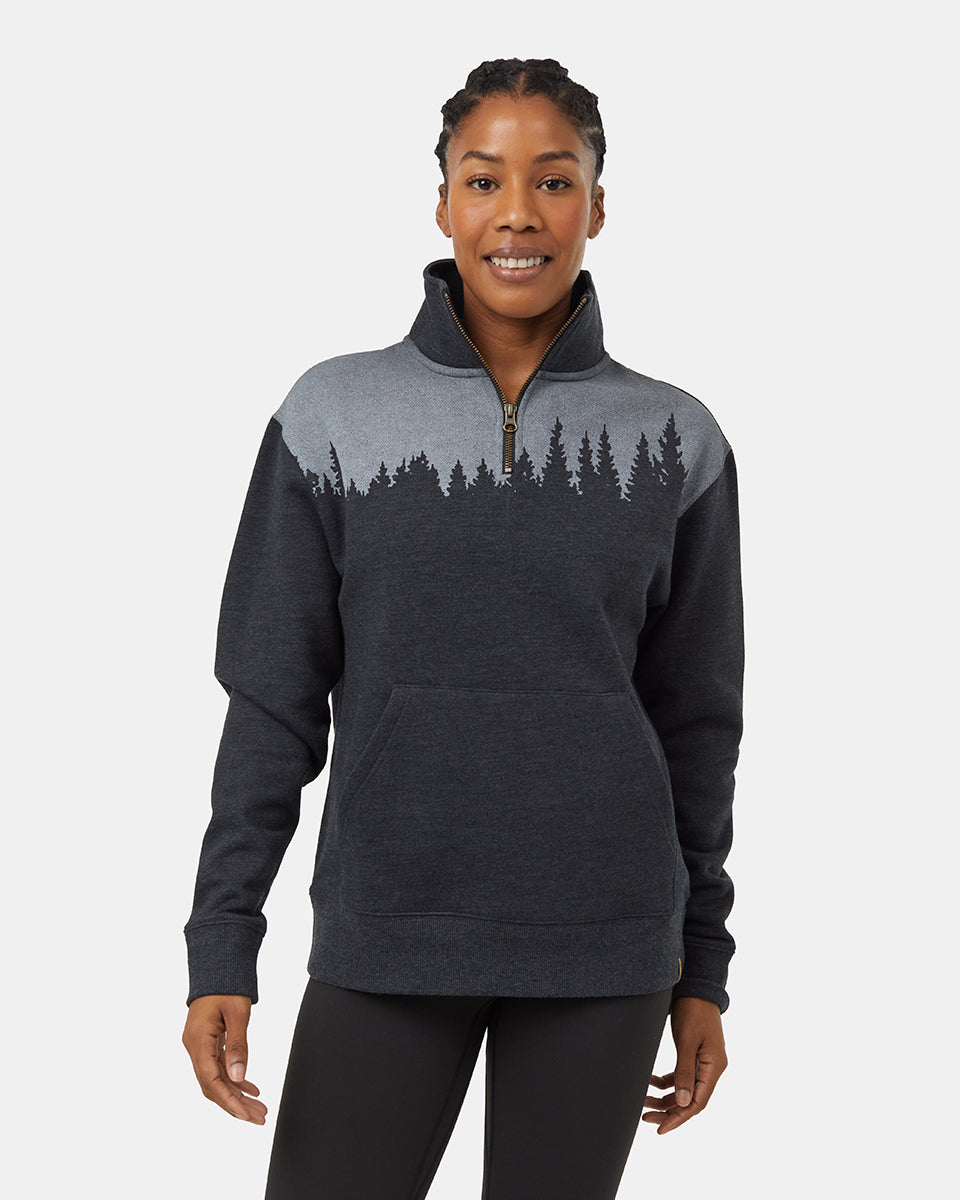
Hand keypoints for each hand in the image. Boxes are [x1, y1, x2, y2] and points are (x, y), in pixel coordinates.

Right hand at [182, 994, 267, 1123]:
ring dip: (237, 1095)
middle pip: (212, 1085)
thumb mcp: (237, 1013)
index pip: (211, 1080)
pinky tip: (251, 1089)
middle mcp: (194, 1047)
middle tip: (259, 1117)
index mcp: (198, 1041)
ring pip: (216, 1079)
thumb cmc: (227, 986)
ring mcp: (198, 1046)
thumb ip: (237, 1045)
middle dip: (235, 1104)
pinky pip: (218, 1068)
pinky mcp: (206, 1043)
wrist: (217, 967)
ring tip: (259, 1108)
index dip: (228, 1100)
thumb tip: (238, 1077)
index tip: (246, 1115)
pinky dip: (234, 1079)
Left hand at [642, 996, 726, 1133]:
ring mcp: (703, 1062)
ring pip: (684, 1090)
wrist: (696, 987)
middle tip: (646, 1116)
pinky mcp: (694, 1055)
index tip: (660, 1128)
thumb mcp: (686, 1041)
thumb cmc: (693, 1010)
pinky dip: (667, 1082)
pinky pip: (681, 1076)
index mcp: (714, 1067)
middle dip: (668, 1110)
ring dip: (665, 1097)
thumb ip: (684, 1071)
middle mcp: (711, 1068)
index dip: (679, 1118)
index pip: (697, 1103)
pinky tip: (651, 1081)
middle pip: (691, 1100)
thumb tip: (684, 1102)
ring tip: (643, 1100)